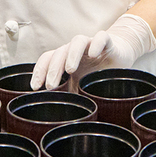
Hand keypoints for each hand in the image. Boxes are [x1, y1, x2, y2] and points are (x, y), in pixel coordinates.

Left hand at [30, 13, 155, 89]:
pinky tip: (94, 53)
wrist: (120, 57)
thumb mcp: (82, 87)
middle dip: (53, 69)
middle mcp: (75, 49)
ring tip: (70, 70)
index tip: (35, 87)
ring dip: (71, 55)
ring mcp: (90, 43)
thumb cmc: (97, 73)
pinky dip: (96, 43)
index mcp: (65, 58)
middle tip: (50, 85)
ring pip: (77, 42)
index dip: (39, 71)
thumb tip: (59, 119)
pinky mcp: (107, 41)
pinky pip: (100, 37)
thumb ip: (71, 95)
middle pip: (60, 52)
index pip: (47, 60)